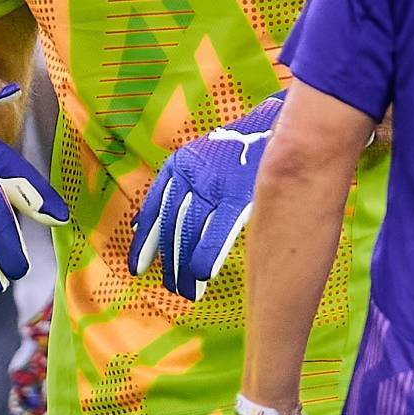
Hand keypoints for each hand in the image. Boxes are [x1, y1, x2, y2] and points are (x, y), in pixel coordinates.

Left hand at [131, 92, 282, 298]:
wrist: (276, 124)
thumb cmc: (238, 147)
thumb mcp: (199, 157)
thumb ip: (174, 188)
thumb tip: (140, 223)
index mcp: (178, 166)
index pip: (155, 209)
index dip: (144, 242)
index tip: (137, 268)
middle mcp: (191, 174)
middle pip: (173, 227)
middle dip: (169, 261)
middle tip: (171, 286)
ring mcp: (214, 185)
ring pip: (190, 233)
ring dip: (185, 265)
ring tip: (185, 290)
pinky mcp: (238, 195)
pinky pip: (216, 232)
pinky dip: (207, 256)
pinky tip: (202, 275)